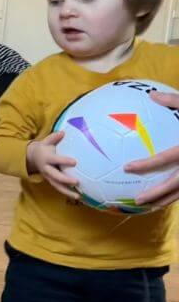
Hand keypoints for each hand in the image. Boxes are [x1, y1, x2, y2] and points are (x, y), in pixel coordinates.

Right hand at [25, 131, 78, 199]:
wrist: (32, 158)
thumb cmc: (43, 148)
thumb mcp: (46, 141)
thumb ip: (54, 137)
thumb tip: (63, 132)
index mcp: (46, 159)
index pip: (56, 160)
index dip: (64, 161)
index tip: (75, 162)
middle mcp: (47, 170)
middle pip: (55, 177)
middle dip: (65, 180)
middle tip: (77, 182)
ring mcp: (48, 177)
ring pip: (57, 186)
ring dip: (67, 192)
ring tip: (78, 197)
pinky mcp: (51, 181)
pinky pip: (59, 188)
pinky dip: (67, 193)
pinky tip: (78, 196)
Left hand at [125, 91, 178, 206]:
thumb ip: (175, 101)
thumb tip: (151, 94)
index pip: (165, 158)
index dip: (146, 164)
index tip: (127, 167)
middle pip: (175, 184)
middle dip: (156, 194)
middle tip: (136, 200)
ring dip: (167, 200)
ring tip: (149, 206)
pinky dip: (177, 195)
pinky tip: (166, 199)